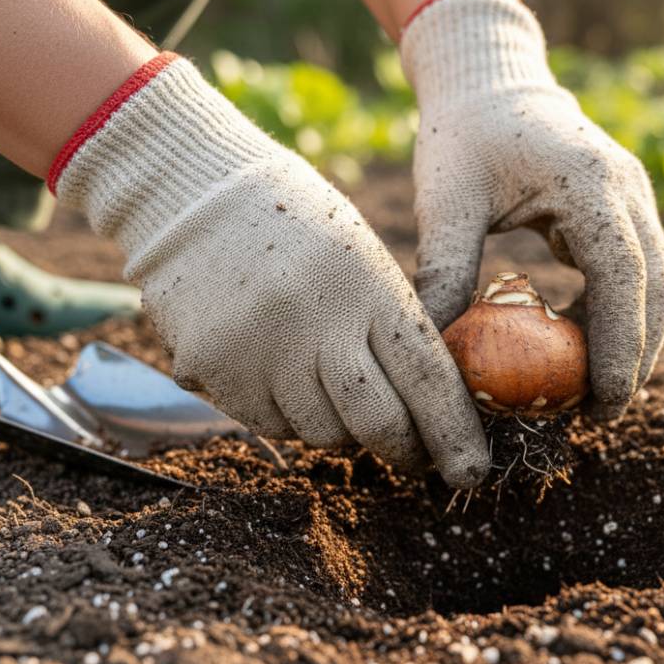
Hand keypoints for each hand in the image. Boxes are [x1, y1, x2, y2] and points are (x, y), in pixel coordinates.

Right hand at [52, 55, 489, 487]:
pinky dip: (291, 416)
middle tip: (417, 459)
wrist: (190, 191)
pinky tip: (284, 374)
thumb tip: (431, 409)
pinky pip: (271, 425)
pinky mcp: (213, 371)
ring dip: (344, 428)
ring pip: (323, 433)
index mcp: (368, 286)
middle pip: (377, 423)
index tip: (473, 472)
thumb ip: (394, 326)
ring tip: (337, 390)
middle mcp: (315, 324)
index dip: (454, 434)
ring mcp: (260, 351)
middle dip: (405, 450)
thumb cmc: (298, 224)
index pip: (426, 378)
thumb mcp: (362, 258)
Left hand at [400, 0, 663, 421]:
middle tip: (600, 413)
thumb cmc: (460, 136)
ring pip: (657, 282)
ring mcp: (634, 195)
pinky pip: (637, 270)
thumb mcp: (444, 198)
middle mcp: (627, 188)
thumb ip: (443, 268)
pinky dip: (620, 314)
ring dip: (636, 339)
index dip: (621, 346)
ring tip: (595, 392)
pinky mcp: (625, 206)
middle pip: (657, 287)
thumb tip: (436, 352)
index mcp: (590, 182)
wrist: (488, 82)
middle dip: (638, 356)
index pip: (623, 276)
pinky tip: (583, 347)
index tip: (603, 402)